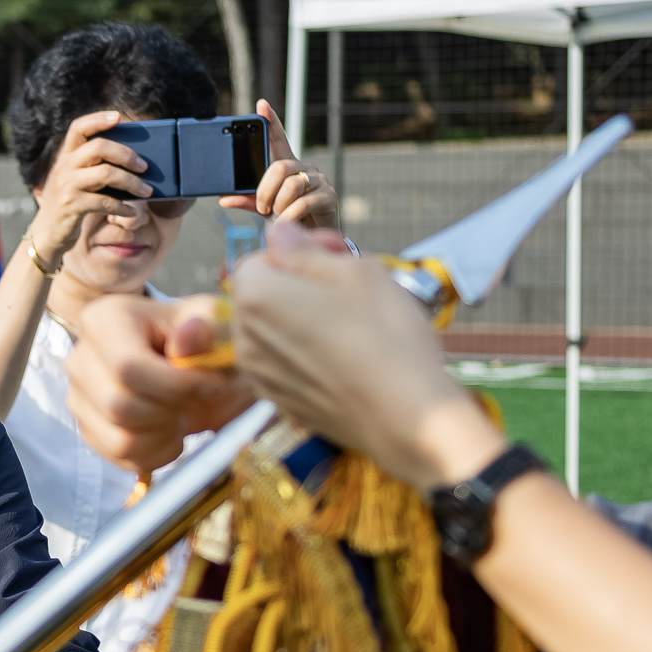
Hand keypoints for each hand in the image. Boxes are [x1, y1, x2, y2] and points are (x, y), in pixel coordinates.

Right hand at [21, 110, 154, 266]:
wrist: (46, 235)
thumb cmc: (69, 206)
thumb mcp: (75, 182)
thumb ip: (92, 169)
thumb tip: (132, 162)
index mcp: (65, 157)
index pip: (78, 128)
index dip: (98, 119)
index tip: (119, 117)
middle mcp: (64, 167)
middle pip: (99, 147)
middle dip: (127, 155)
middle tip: (144, 166)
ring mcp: (66, 186)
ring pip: (106, 174)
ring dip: (132, 182)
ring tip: (147, 191)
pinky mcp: (71, 206)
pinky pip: (105, 201)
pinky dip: (123, 206)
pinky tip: (131, 211)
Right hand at [63, 291, 257, 473]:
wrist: (189, 365)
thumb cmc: (199, 341)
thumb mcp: (214, 325)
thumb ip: (207, 328)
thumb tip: (190, 334)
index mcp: (105, 320)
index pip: (127, 367)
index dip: (174, 385)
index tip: (209, 383)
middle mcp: (81, 360)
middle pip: (120, 406)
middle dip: (169, 409)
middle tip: (194, 396)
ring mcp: (79, 398)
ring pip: (121, 439)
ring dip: (165, 434)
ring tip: (181, 411)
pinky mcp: (89, 430)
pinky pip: (122, 458)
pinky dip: (156, 451)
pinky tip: (170, 428)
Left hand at [218, 101, 337, 227]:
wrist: (310, 238)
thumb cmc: (287, 217)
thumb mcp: (264, 208)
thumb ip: (247, 201)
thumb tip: (223, 199)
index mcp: (286, 166)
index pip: (278, 139)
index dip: (271, 121)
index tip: (261, 104)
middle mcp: (303, 167)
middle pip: (279, 167)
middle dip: (265, 190)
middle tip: (263, 208)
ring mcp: (318, 179)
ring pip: (291, 185)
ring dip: (279, 205)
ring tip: (278, 216)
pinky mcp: (329, 195)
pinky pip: (303, 202)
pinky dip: (289, 216)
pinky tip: (286, 222)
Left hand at [229, 219, 505, 489]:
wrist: (405, 417)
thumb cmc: (386, 337)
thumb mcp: (356, 271)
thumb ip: (305, 250)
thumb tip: (279, 235)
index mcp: (256, 297)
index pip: (259, 257)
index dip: (299, 251)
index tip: (338, 256)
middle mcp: (246, 338)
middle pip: (263, 295)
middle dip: (298, 284)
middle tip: (351, 286)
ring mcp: (260, 376)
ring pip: (274, 330)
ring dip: (303, 319)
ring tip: (353, 323)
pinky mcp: (280, 402)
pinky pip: (286, 364)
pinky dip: (308, 354)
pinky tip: (348, 357)